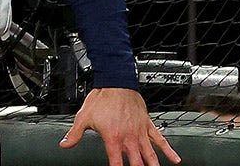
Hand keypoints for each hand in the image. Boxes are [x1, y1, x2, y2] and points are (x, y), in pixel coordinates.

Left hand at [61, 88, 179, 165]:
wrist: (116, 82)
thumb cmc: (101, 99)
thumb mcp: (83, 117)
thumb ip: (74, 134)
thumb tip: (65, 144)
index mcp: (113, 138)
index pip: (116, 163)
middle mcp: (129, 138)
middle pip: (137, 163)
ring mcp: (140, 132)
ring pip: (150, 155)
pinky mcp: (148, 125)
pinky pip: (160, 140)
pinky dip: (169, 150)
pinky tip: (175, 160)